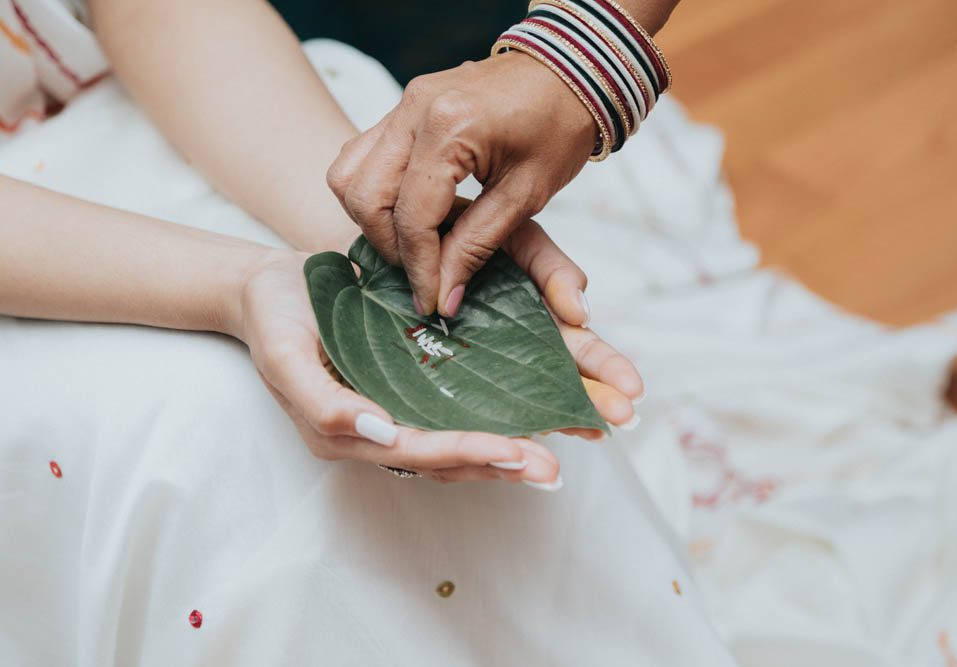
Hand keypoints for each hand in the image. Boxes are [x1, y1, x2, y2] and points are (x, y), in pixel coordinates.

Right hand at [233, 245, 641, 486]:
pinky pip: (470, 398)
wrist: (272, 289)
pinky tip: (548, 396)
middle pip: (459, 454)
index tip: (520, 454)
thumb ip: (323, 404)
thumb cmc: (275, 319)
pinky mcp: (420, 380)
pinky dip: (510, 401)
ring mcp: (407, 405)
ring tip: (578, 431)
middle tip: (563, 463)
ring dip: (524, 434)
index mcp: (356, 433)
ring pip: (472, 430)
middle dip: (512, 459)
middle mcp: (390, 429)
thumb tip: (380, 433)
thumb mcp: (283, 357)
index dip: (471, 454)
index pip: (424, 453)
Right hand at [327, 50, 596, 317]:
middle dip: (390, 247)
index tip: (432, 302)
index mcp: (449, 129)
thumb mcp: (524, 197)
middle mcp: (413, 110)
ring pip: (348, 174)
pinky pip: (361, 154)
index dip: (419, 268)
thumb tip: (444, 295)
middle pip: (365, 196)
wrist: (569, 73)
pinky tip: (407, 212)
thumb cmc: (558, 129)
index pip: (412, 217)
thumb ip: (477, 247)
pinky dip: (373, 191)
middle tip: (424, 273)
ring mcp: (403, 103)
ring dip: (373, 219)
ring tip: (414, 244)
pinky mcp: (403, 106)